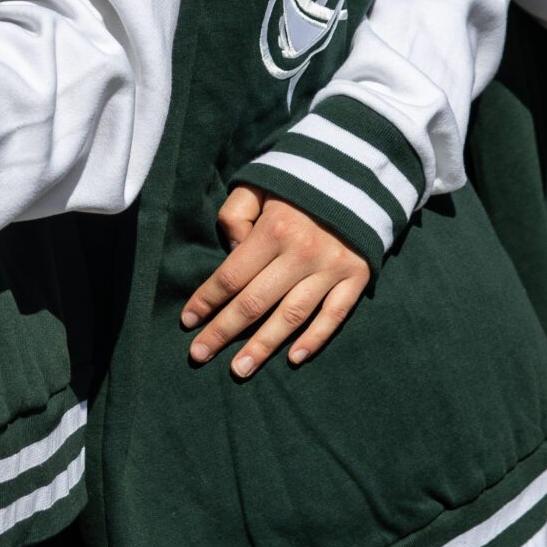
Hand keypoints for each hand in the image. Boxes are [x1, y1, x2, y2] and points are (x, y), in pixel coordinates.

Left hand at [180, 188, 369, 374]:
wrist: (359, 176)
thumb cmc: (298, 185)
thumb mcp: (258, 185)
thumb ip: (236, 215)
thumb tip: (231, 251)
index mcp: (274, 229)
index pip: (231, 276)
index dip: (206, 300)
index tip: (187, 321)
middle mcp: (302, 253)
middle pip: (254, 303)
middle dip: (223, 332)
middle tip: (199, 355)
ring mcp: (332, 268)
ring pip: (291, 317)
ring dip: (263, 347)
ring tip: (239, 370)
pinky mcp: (357, 277)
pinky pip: (334, 315)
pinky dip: (315, 339)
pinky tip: (294, 358)